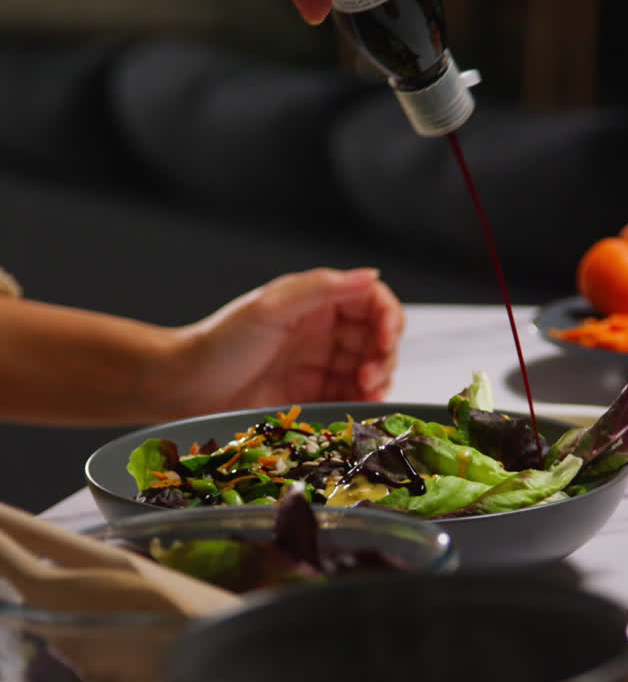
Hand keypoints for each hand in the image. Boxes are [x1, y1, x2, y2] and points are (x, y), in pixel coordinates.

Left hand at [171, 266, 404, 413]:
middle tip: (370, 374)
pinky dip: (363, 402)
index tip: (387, 337)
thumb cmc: (220, 343)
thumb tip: (369, 275)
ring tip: (366, 391)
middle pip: (377, 338)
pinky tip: (359, 406)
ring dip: (378, 380)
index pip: (370, 301)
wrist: (185, 388)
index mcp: (315, 301)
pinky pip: (351, 398)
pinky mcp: (314, 398)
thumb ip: (320, 288)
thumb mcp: (270, 308)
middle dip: (384, 355)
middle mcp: (322, 331)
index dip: (388, 316)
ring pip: (370, 370)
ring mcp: (319, 366)